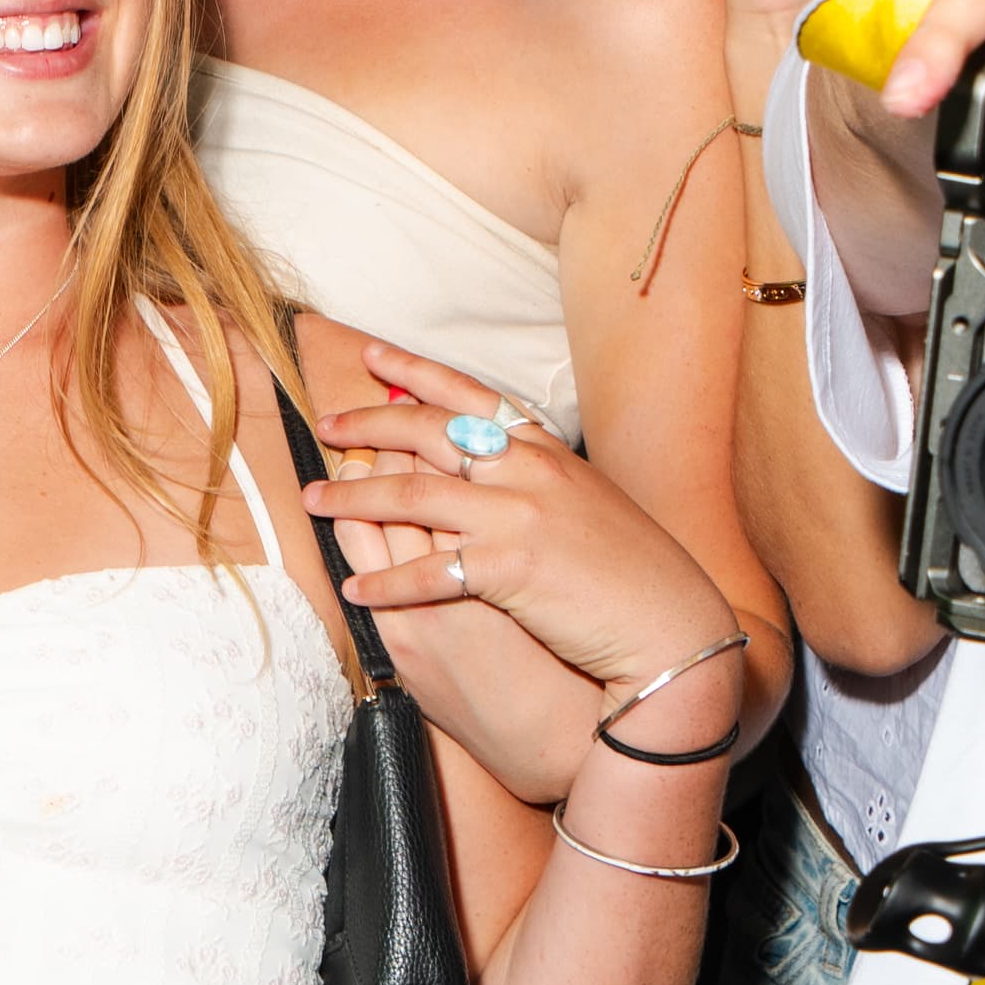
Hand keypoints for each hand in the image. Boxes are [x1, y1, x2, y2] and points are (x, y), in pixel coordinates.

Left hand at [306, 337, 740, 735]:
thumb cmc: (638, 577)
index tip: (372, 357)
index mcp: (549, 452)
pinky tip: (355, 591)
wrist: (673, 627)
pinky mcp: (509, 568)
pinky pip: (425, 571)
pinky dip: (384, 582)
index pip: (471, 396)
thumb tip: (492, 469)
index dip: (416, 372)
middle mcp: (530, 472)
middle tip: (325, 426)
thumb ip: (542, 483)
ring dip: (352, 499)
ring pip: (411, 493)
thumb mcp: (593, 508)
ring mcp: (518, 516)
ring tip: (311, 503)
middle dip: (366, 425)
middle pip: (428, 431)